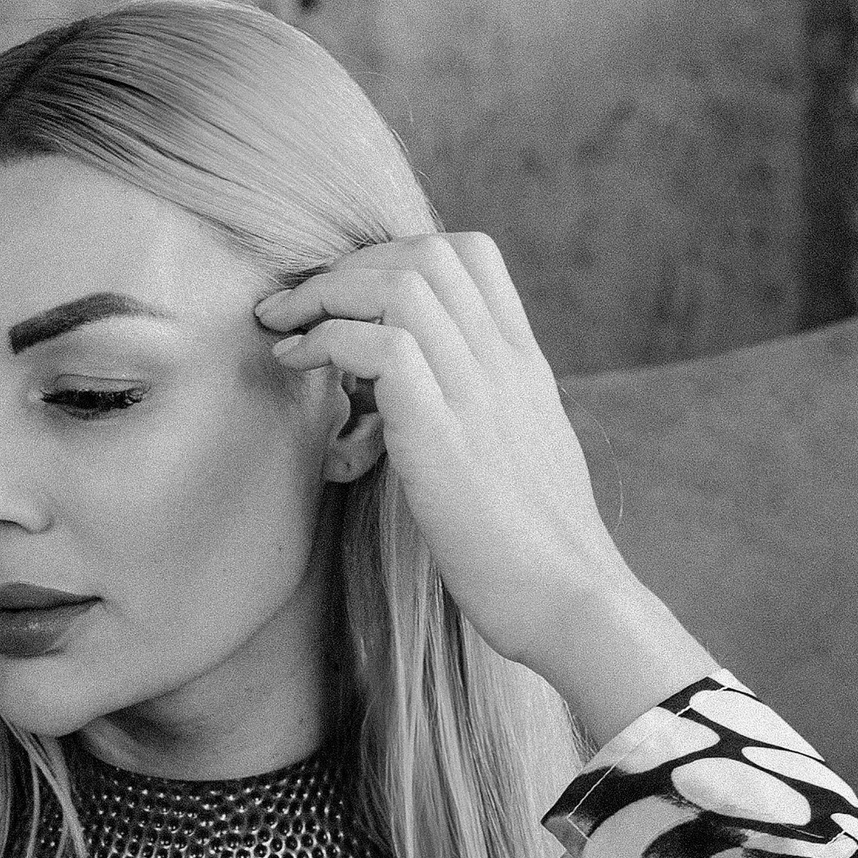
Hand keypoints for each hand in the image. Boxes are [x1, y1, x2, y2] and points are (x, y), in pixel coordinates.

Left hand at [255, 235, 689, 708]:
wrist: (574, 602)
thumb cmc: (533, 554)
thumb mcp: (513, 463)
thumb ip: (478, 420)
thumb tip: (421, 415)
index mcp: (523, 365)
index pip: (470, 257)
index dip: (394, 257)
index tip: (344, 299)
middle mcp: (504, 364)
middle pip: (427, 254)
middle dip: (347, 267)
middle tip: (293, 305)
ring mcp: (479, 393)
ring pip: (401, 284)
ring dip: (327, 294)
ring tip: (284, 328)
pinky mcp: (445, 436)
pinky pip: (380, 347)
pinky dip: (327, 342)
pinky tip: (296, 365)